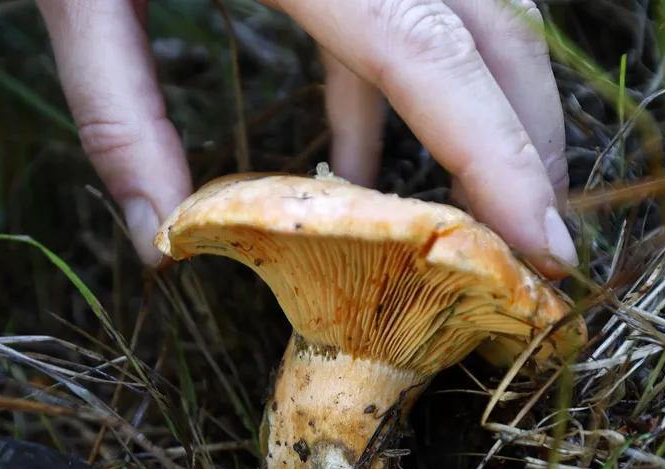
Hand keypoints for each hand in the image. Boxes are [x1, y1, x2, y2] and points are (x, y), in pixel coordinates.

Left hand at [36, 0, 577, 278]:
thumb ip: (118, 111)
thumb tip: (159, 243)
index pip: (429, 54)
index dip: (500, 156)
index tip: (547, 248)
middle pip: (498, 29)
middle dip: (529, 142)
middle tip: (537, 244)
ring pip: (479, 14)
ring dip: (486, 114)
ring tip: (472, 212)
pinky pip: (412, 5)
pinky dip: (403, 84)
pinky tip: (356, 161)